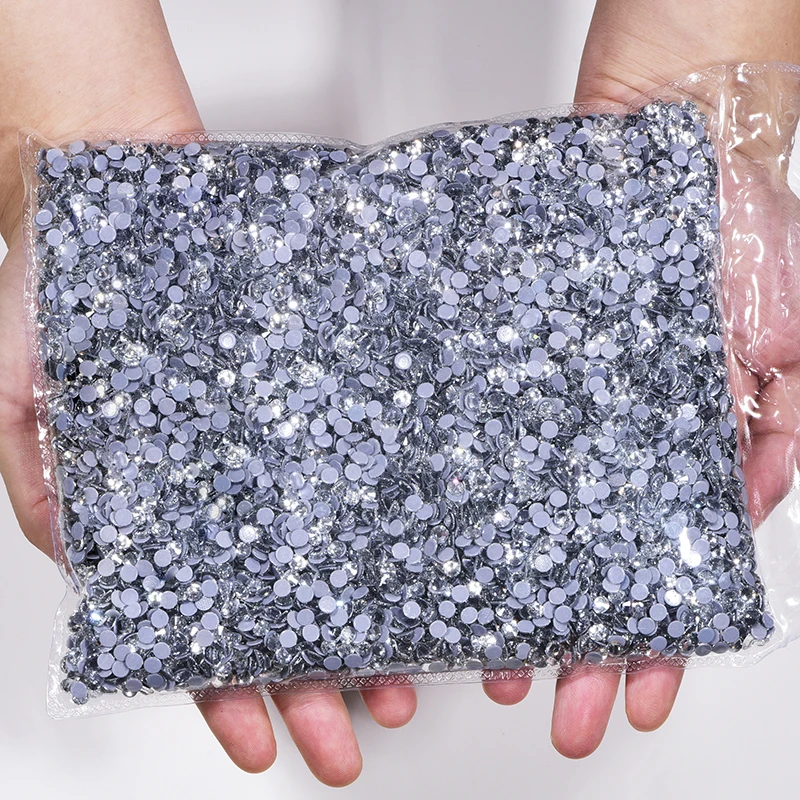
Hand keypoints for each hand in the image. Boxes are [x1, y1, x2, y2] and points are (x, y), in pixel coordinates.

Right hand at [0, 0, 418, 785]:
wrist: (119, 176)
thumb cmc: (61, 282)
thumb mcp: (23, 394)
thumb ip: (49, 487)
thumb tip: (85, 567)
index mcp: (163, 510)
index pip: (197, 626)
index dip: (229, 694)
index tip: (267, 746)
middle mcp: (232, 487)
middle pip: (282, 607)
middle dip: (319, 680)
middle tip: (366, 727)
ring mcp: (282, 442)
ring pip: (334, 551)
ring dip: (367, 618)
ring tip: (404, 672)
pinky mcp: (320, 388)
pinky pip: (360, 459)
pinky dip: (390, 509)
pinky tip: (418, 550)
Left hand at [520, 0, 799, 758]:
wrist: (668, 139)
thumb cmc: (735, 230)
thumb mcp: (793, 338)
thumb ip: (775, 429)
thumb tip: (741, 510)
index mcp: (683, 454)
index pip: (667, 573)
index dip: (654, 643)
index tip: (629, 699)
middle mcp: (610, 446)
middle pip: (593, 571)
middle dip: (583, 650)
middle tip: (556, 712)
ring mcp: (554, 415)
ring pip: (531, 527)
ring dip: (521, 601)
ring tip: (498, 665)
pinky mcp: (505, 375)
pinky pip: (487, 451)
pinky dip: (474, 507)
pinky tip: (458, 560)